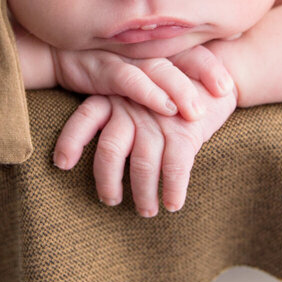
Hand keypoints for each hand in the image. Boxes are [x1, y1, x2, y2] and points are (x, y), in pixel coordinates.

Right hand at [51, 46, 232, 120]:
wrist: (58, 55)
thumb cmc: (105, 65)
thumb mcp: (138, 68)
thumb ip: (166, 74)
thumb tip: (201, 86)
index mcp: (158, 48)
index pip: (192, 50)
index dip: (212, 66)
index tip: (230, 87)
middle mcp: (145, 49)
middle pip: (182, 56)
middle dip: (206, 73)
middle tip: (225, 94)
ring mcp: (125, 57)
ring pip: (160, 69)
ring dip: (180, 89)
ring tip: (198, 111)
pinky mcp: (103, 69)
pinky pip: (129, 80)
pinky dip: (149, 93)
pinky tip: (164, 107)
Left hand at [52, 86, 237, 216]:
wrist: (219, 72)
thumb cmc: (173, 87)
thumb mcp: (140, 90)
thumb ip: (117, 109)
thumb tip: (98, 142)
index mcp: (115, 95)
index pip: (84, 118)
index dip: (70, 141)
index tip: (62, 164)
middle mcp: (132, 107)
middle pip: (109, 151)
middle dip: (108, 182)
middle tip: (111, 201)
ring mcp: (158, 120)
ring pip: (141, 165)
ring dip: (142, 193)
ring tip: (145, 210)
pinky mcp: (185, 131)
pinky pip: (174, 167)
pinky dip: (173, 189)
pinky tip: (173, 204)